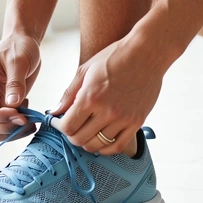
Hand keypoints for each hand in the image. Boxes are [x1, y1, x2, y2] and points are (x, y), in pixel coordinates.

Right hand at [0, 32, 41, 141]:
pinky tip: (29, 114)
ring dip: (12, 131)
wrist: (22, 43)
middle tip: (27, 120)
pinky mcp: (2, 107)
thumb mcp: (19, 61)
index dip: (0, 116)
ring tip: (30, 119)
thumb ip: (16, 83)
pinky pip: (6, 125)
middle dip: (6, 126)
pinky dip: (17, 127)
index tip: (20, 114)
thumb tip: (13, 105)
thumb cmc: (18, 47)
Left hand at [51, 36, 165, 155]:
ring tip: (87, 133)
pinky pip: (117, 146)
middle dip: (72, 136)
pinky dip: (106, 149)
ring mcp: (123, 118)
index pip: (68, 126)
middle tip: (73, 128)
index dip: (61, 126)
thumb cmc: (116, 56)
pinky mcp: (137, 122)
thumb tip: (55, 112)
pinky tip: (101, 142)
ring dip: (88, 142)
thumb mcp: (86, 69)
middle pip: (80, 139)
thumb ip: (69, 93)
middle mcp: (106, 111)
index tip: (61, 122)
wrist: (146, 53)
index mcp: (90, 97)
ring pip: (97, 145)